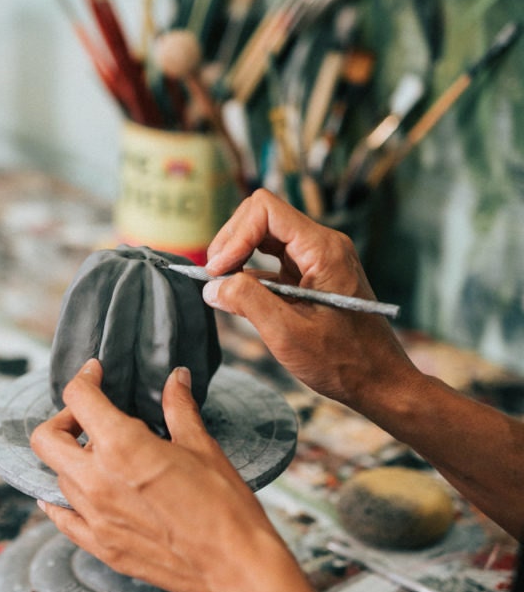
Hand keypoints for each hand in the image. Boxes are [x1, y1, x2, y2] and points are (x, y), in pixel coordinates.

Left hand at [29, 359, 278, 591]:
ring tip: (103, 456)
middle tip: (89, 417)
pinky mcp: (101, 546)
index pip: (79, 398)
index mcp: (122, 446)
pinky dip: (61, 501)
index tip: (96, 375)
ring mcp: (94, 518)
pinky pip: (62, 518)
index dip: (85, 378)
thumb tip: (176, 379)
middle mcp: (96, 481)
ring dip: (72, 459)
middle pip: (46, 439)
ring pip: (58, 476)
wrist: (235, 566)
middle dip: (64, 419)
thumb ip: (179, 408)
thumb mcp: (202, 447)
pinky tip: (77, 492)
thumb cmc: (225, 506)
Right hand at [203, 189, 412, 406]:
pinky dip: (250, 273)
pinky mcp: (311, 277)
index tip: (217, 271)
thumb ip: (247, 302)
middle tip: (214, 278)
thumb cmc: (344, 361)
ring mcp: (317, 260)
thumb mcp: (288, 334)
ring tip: (221, 286)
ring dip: (238, 256)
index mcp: (323, 250)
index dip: (234, 235)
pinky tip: (238, 297)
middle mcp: (322, 246)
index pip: (265, 210)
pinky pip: (273, 260)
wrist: (379, 381)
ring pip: (265, 236)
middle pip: (262, 217)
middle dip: (232, 242)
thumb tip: (212, 287)